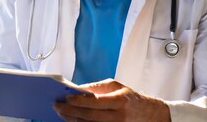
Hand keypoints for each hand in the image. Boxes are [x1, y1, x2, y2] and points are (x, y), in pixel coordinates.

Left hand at [54, 79, 169, 121]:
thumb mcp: (116, 86)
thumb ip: (96, 88)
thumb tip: (77, 90)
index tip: (65, 98)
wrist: (149, 115)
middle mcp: (119, 117)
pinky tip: (73, 121)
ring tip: (61, 114)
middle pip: (89, 117)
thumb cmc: (130, 98)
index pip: (95, 102)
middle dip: (70, 112)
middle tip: (57, 106)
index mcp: (120, 101)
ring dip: (73, 121)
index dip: (78, 101)